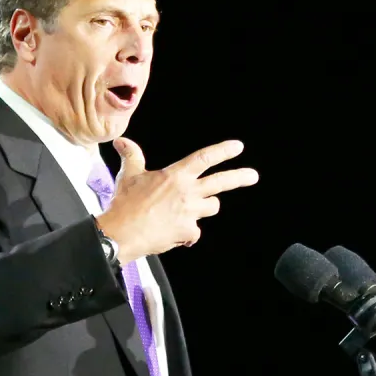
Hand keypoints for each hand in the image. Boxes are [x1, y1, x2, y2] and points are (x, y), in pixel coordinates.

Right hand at [95, 137, 258, 262]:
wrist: (121, 233)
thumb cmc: (124, 204)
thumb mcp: (128, 175)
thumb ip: (132, 156)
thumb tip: (122, 141)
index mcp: (175, 176)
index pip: (203, 158)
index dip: (223, 151)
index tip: (238, 147)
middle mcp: (187, 192)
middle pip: (220, 182)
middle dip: (240, 177)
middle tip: (253, 176)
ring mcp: (190, 213)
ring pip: (211, 207)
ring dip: (204, 208)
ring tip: (188, 210)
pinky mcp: (187, 232)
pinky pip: (195, 233)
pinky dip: (187, 234)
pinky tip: (175, 234)